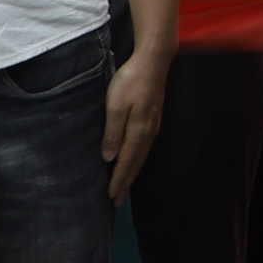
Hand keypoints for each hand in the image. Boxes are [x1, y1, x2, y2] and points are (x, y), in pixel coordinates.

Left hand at [100, 43, 168, 201]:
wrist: (153, 61)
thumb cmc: (131, 81)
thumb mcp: (115, 105)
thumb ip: (113, 132)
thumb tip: (109, 158)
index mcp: (138, 131)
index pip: (126, 162)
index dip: (119, 180)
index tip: (111, 197)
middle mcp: (148, 132)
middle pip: (136, 163)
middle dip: (126, 182)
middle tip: (117, 200)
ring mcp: (153, 125)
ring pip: (141, 156)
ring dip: (132, 172)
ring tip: (124, 185)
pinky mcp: (153, 119)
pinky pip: (144, 147)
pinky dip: (137, 159)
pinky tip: (133, 160)